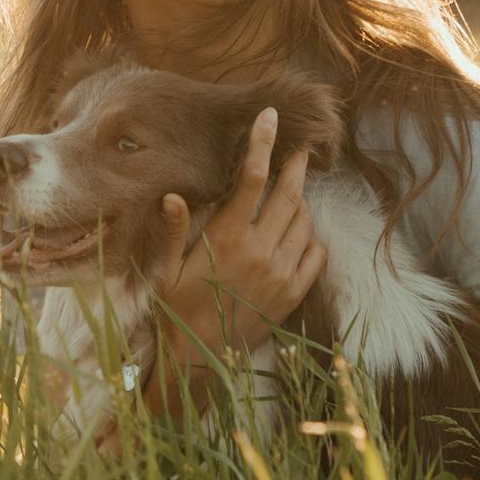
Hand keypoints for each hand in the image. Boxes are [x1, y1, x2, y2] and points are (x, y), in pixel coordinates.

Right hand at [147, 106, 328, 373]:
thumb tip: (172, 196)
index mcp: (226, 239)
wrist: (198, 362)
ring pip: (305, 221)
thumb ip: (173, 231)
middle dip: (296, 165)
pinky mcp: (292, 295)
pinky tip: (298, 234)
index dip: (263, 144)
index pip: (251, 179)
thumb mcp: (164, 270)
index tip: (272, 117)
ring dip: (301, 202)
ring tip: (291, 194)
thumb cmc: (175, 311)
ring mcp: (280, 274)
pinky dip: (311, 237)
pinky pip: (315, 254)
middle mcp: (259, 253)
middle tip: (299, 148)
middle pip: (288, 193)